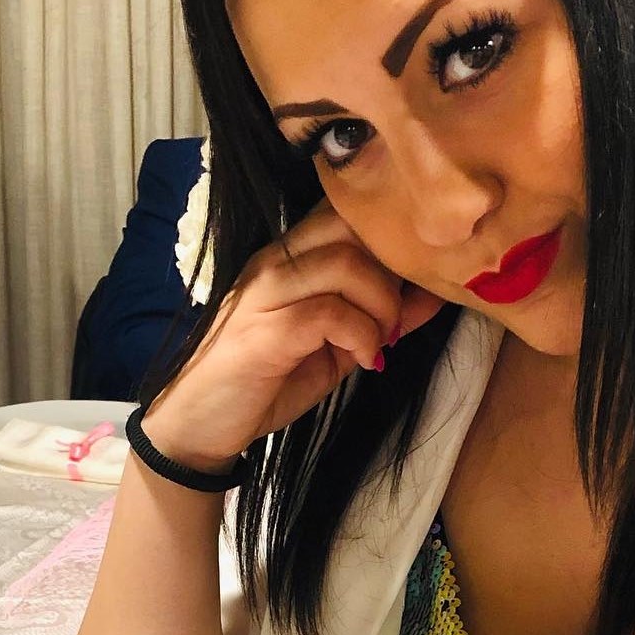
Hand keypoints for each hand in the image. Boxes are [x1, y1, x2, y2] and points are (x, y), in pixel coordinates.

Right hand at [142, 199, 444, 471]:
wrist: (201, 424)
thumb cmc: (267, 382)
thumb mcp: (336, 346)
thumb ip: (378, 315)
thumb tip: (433, 292)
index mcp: (291, 255)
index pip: (346, 210)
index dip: (390, 235)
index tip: (414, 277)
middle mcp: (275, 260)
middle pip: (352, 225)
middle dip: (392, 268)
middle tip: (396, 316)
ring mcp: (267, 290)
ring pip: (347, 264)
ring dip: (381, 306)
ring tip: (379, 341)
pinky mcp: (265, 328)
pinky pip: (331, 313)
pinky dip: (362, 336)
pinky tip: (363, 361)